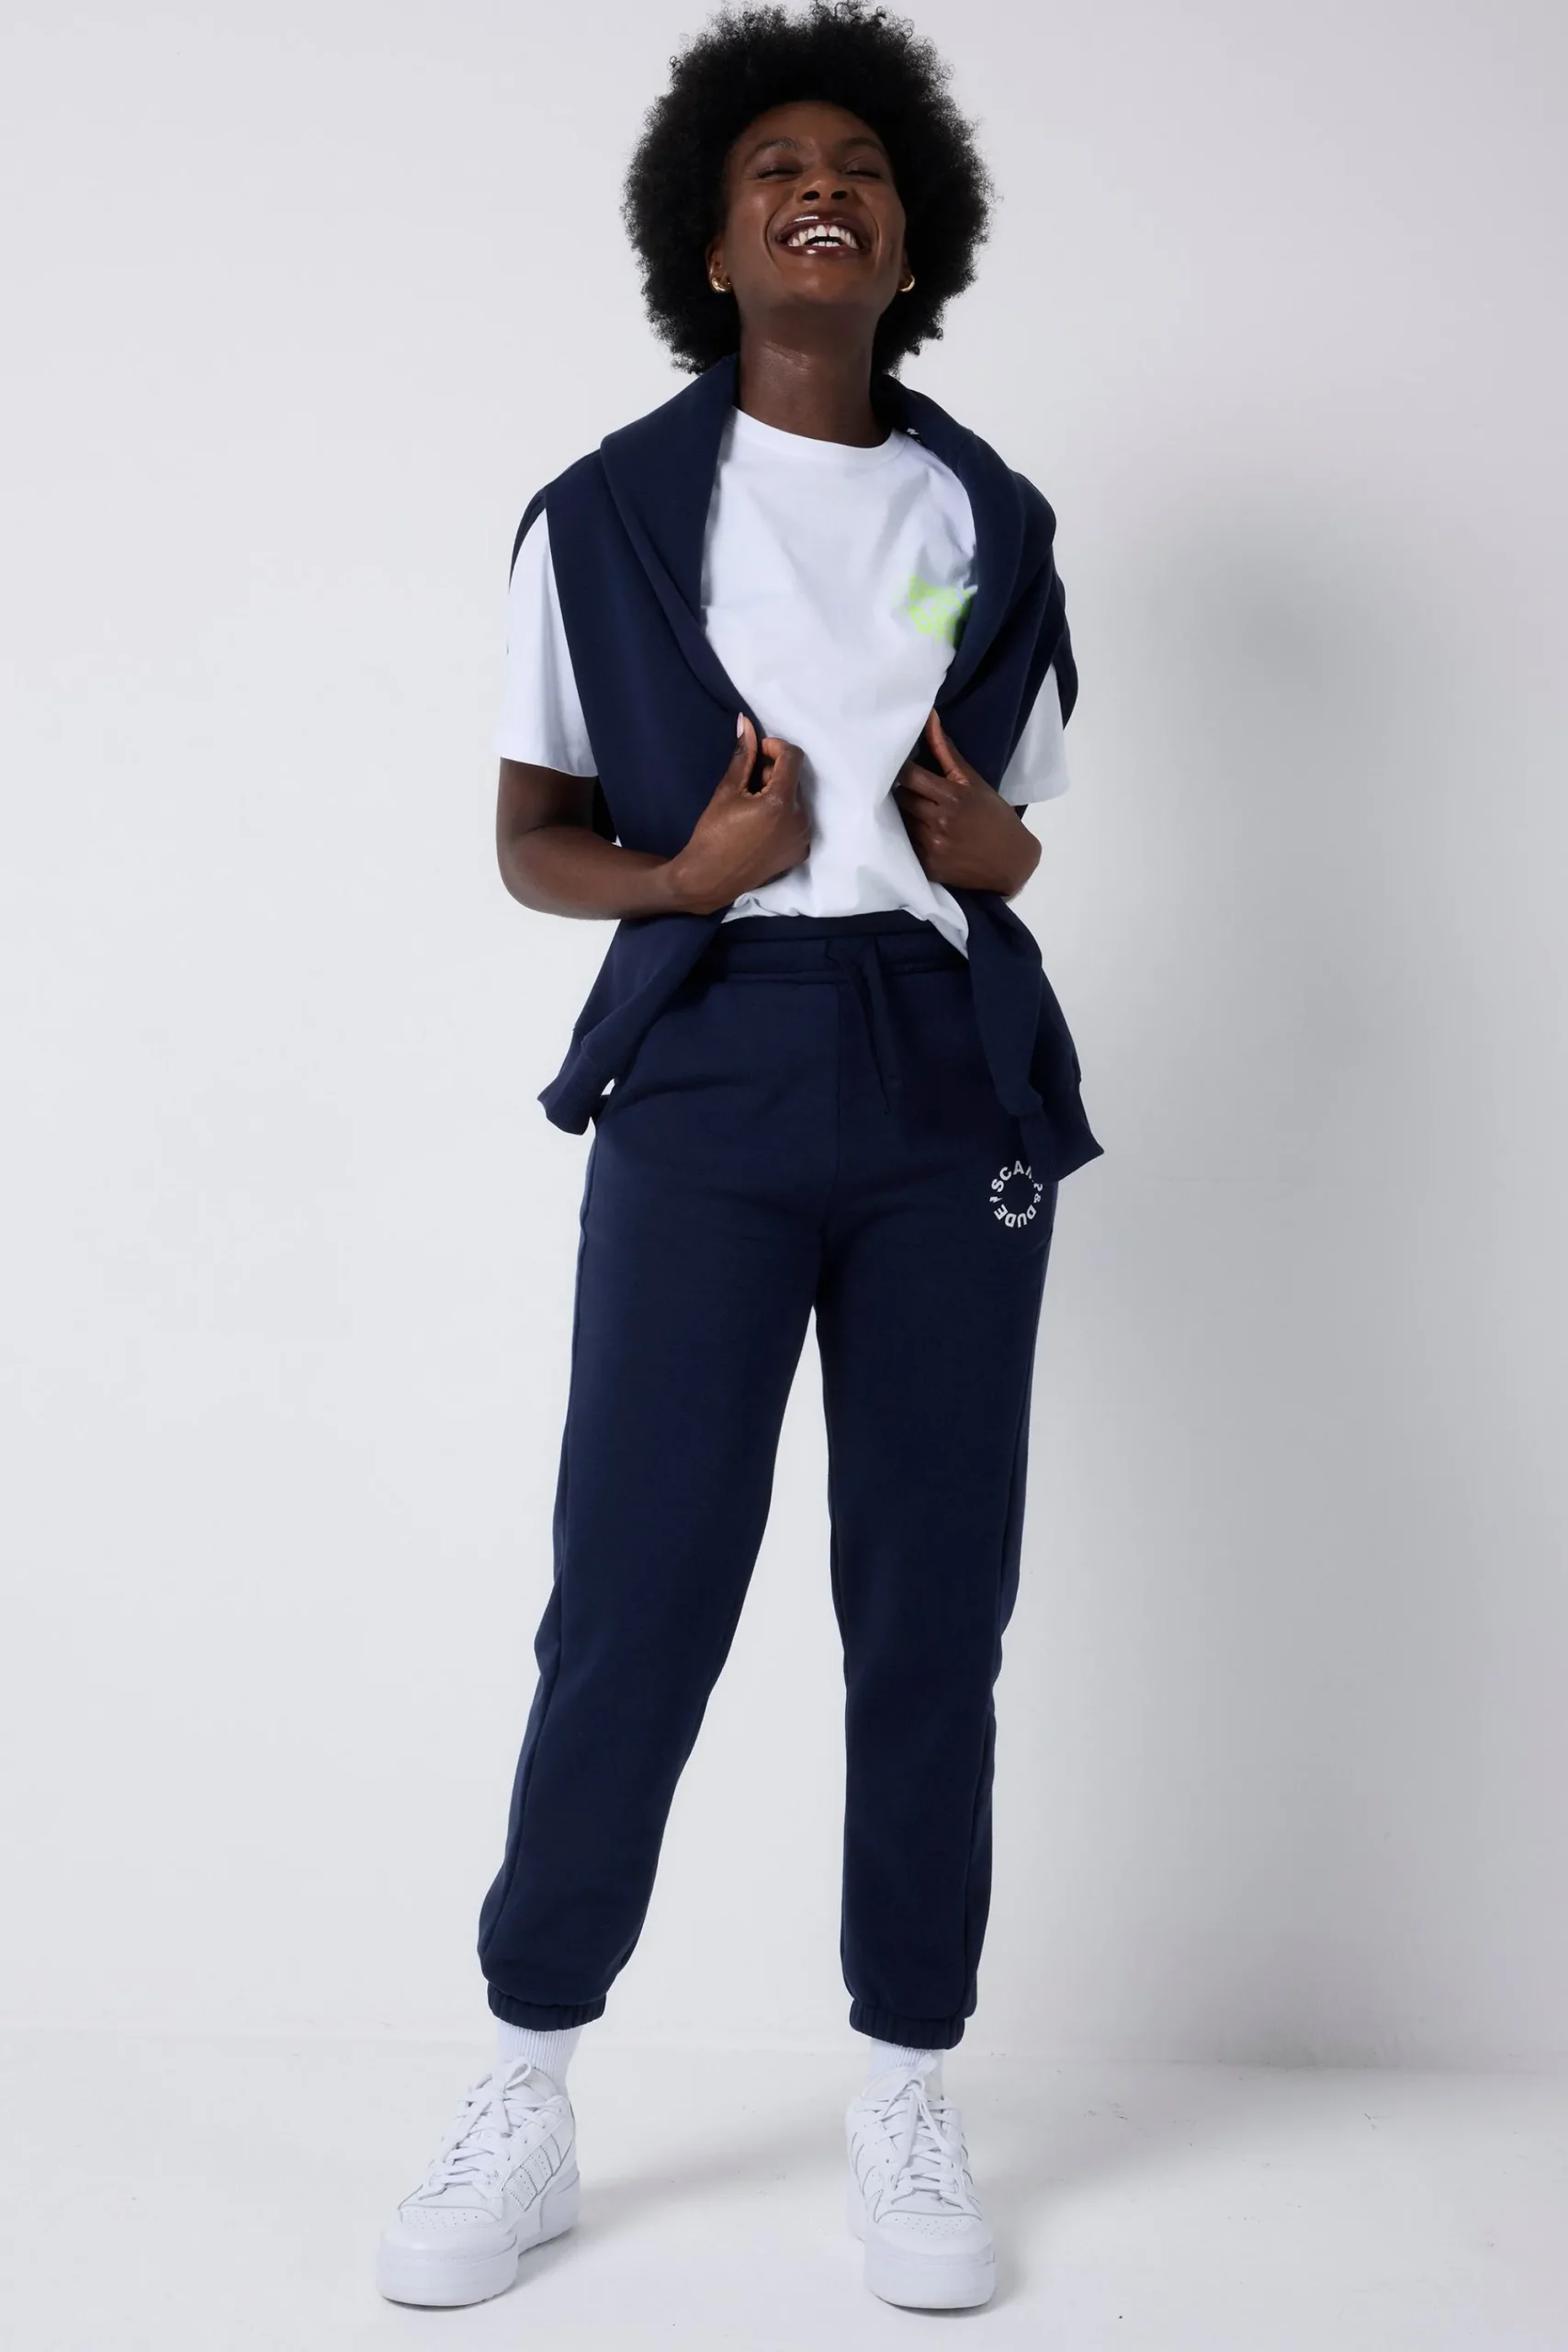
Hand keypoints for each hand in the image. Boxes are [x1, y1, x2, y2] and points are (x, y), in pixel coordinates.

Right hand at [664, 715, 811, 915]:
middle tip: (749, 786)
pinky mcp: (801, 851)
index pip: (793, 757)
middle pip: (795, 779)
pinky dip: (785, 815)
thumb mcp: (727, 791)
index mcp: (780, 802)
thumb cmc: (714, 834)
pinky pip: (799, 821)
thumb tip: (746, 723)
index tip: (759, 751)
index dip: (776, 747)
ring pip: (798, 800)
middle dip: (774, 774)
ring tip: (754, 807)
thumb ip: (743, 756)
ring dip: (780, 794)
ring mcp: (803, 838)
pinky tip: (762, 825)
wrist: (711, 878)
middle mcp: (799, 820)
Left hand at [894, 709, 1040, 896]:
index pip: (909, 776)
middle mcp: (939, 822)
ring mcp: (932, 846)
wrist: (1011, 861)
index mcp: (952, 797)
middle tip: (911, 791)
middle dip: (904, 792)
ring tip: (916, 811)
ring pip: (900, 821)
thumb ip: (946, 752)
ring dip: (904, 814)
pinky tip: (920, 833)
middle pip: (901, 798)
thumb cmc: (993, 816)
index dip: (902, 770)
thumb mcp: (974, 782)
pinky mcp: (927, 866)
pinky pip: (904, 845)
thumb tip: (929, 718)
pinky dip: (907, 837)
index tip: (902, 767)